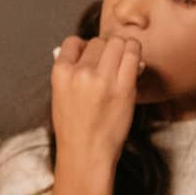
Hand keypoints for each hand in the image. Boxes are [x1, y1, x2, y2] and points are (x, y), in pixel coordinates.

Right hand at [51, 35, 141, 168]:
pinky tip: (135, 61)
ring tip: (124, 59)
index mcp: (60, 73)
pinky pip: (133, 55)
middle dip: (105, 49)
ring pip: (117, 43)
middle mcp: (80, 72)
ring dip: (122, 47)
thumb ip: (70, 72)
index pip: (73, 42)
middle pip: (98, 42)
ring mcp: (102, 79)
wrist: (86, 152)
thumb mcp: (60, 95)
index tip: (91, 57)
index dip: (84, 47)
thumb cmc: (74, 127)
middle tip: (111, 62)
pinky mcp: (124, 87)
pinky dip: (135, 53)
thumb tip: (86, 51)